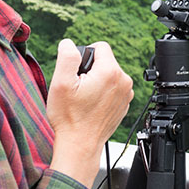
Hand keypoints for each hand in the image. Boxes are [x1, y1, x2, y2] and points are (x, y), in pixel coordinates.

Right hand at [46, 38, 133, 186]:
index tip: (77, 71)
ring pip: (109, 74)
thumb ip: (67, 56)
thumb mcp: (61, 82)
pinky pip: (114, 87)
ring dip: (97, 80)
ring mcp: (126, 93)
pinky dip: (103, 92)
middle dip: (91, 68)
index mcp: (110, 71)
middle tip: (79, 87)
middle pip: (105, 60)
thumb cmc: (70, 117)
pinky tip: (92, 104)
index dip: (85, 54)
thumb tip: (69, 42)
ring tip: (85, 97)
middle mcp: (123, 80)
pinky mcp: (125, 103)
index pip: (100, 46)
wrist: (80, 145)